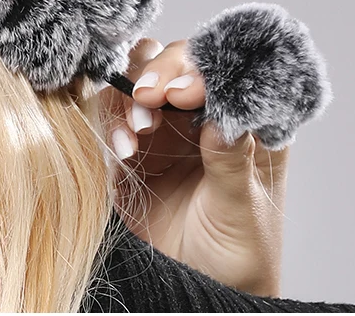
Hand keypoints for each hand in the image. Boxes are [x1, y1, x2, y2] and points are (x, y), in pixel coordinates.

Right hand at [101, 38, 288, 296]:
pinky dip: (111, 121)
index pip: (223, 70)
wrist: (200, 292)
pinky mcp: (130, 147)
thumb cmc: (240, 255)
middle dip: (159, 71)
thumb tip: (223, 120)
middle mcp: (199, 115)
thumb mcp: (242, 213)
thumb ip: (232, 166)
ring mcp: (163, 128)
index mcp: (241, 121)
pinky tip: (124, 151)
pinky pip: (111, 114)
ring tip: (138, 129)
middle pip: (174, 61)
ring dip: (132, 93)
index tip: (184, 91)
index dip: (201, 68)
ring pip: (138, 78)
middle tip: (149, 96)